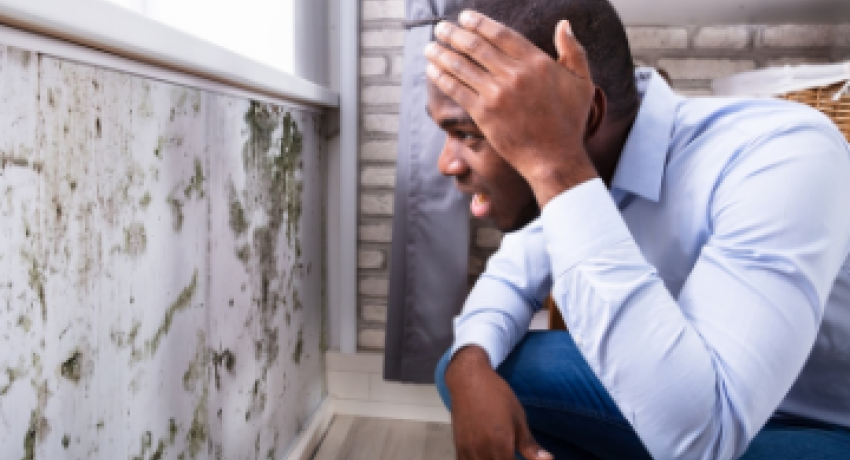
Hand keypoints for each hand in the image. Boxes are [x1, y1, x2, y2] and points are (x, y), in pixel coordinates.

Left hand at [424, 11, 603, 206]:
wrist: (555, 159)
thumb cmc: (569, 123)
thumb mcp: (582, 83)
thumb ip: (573, 51)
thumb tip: (563, 24)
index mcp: (537, 62)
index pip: (501, 34)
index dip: (478, 22)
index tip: (464, 17)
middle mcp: (515, 74)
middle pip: (476, 46)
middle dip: (454, 33)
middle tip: (441, 27)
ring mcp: (497, 94)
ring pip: (462, 66)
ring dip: (442, 53)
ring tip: (430, 46)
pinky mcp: (484, 114)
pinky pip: (457, 90)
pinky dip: (442, 77)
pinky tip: (432, 70)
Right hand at [446, 346, 552, 459]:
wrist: (469, 379)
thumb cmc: (497, 395)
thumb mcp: (518, 418)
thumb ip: (530, 445)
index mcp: (501, 445)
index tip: (520, 457)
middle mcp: (482, 451)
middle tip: (511, 454)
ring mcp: (467, 450)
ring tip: (500, 454)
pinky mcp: (458, 446)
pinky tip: (484, 455)